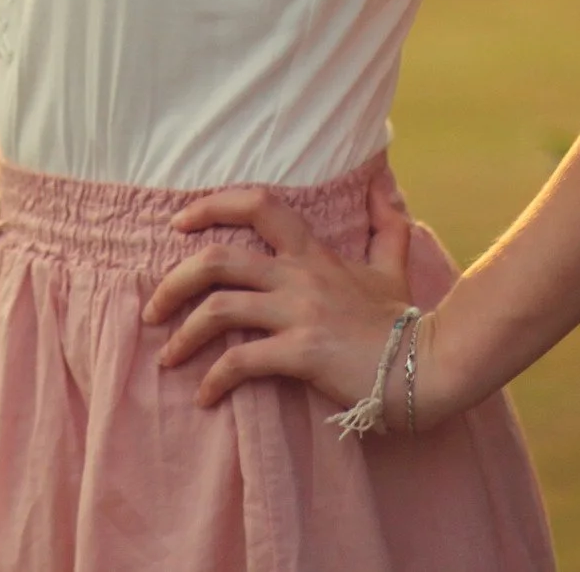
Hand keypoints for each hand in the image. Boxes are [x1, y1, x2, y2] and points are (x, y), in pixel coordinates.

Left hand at [140, 186, 475, 427]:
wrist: (427, 366)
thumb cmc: (402, 320)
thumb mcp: (392, 264)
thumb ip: (385, 224)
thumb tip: (384, 183)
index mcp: (312, 252)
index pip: (255, 206)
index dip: (210, 206)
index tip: (179, 223)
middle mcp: (299, 276)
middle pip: (217, 260)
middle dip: (173, 282)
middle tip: (152, 309)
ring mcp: (299, 313)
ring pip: (219, 309)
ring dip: (183, 334)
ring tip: (167, 357)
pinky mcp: (301, 353)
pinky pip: (241, 361)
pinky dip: (214, 379)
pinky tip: (204, 395)